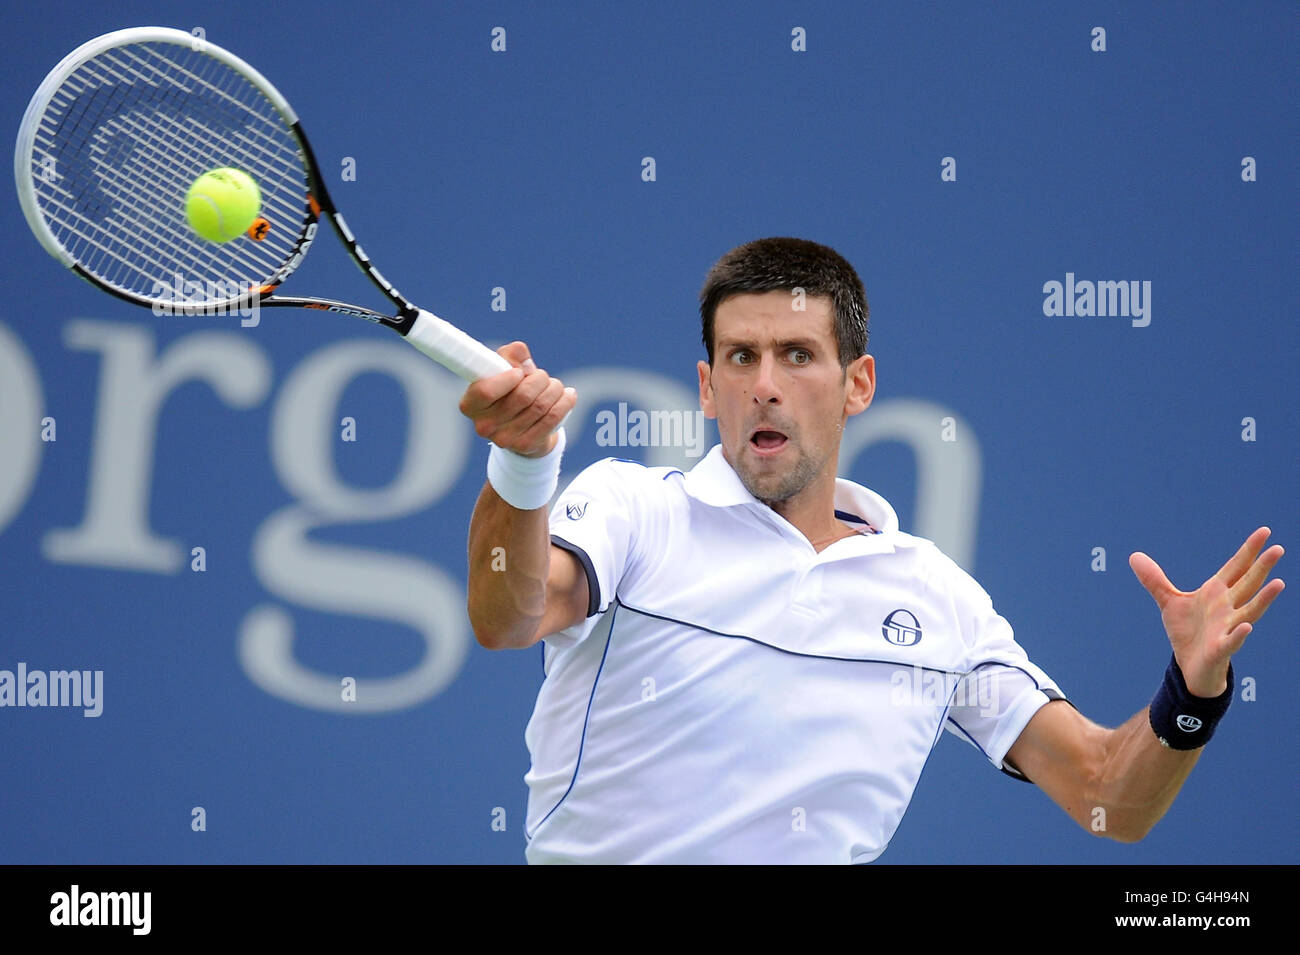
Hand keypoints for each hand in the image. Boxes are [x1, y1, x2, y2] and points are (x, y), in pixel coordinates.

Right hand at [458, 341, 575, 457]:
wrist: (521, 427)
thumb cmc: (509, 390)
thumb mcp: (503, 369)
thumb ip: (510, 355)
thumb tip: (523, 356)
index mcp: (471, 404)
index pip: (486, 390)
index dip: (507, 378)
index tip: (519, 372)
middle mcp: (484, 425)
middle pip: (522, 395)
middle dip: (539, 379)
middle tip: (541, 377)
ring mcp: (505, 439)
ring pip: (540, 405)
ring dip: (554, 388)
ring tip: (554, 386)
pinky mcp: (526, 445)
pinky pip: (553, 418)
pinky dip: (565, 402)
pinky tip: (568, 395)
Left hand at [1129, 527, 1284, 696]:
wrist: (1190, 666)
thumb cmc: (1188, 632)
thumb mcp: (1169, 601)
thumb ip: (1155, 579)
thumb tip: (1134, 556)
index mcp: (1216, 593)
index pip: (1236, 567)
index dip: (1249, 550)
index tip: (1265, 531)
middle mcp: (1227, 608)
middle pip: (1248, 584)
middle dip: (1262, 567)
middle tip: (1278, 548)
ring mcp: (1226, 627)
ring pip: (1250, 611)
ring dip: (1264, 598)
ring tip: (1279, 583)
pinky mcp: (1220, 648)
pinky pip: (1232, 640)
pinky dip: (1239, 634)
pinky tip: (1246, 627)